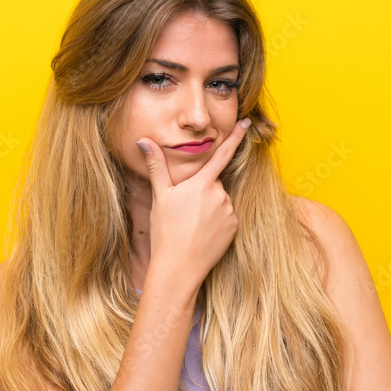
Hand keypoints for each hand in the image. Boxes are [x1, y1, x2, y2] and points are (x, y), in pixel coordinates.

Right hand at [136, 117, 250, 286]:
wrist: (179, 267)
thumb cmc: (166, 231)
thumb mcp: (160, 196)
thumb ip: (156, 166)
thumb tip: (143, 141)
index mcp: (201, 184)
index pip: (221, 154)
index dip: (235, 137)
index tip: (247, 123)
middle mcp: (219, 195)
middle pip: (213, 184)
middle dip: (202, 191)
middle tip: (184, 210)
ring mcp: (229, 212)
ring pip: (220, 201)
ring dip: (210, 207)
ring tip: (192, 224)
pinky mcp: (235, 228)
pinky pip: (227, 217)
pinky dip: (217, 221)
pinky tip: (203, 233)